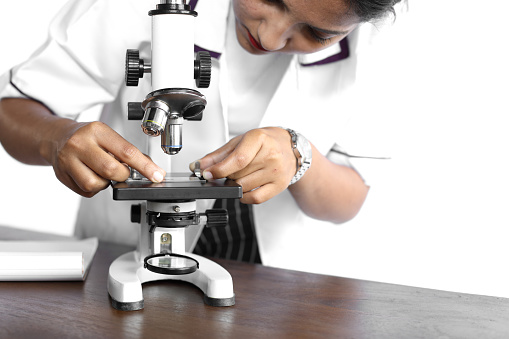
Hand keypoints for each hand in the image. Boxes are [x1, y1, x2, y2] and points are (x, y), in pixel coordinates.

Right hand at [49, 121, 165, 196]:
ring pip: (95, 184)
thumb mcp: (109, 136)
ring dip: (105, 183)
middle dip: (123, 175)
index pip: (127, 151)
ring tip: (102, 172)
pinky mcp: (61, 175)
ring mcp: (68, 160)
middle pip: (111, 170)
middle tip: (122, 171)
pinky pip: (86, 191)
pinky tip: (92, 175)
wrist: (56, 137)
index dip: (145, 166)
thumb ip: (128, 152)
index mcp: (97, 131)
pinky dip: (94, 188)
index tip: (157, 175)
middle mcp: (80, 144)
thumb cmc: (88, 137)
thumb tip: (150, 168)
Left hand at [190, 127, 295, 203]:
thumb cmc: (265, 142)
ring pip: (244, 187)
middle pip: (237, 174)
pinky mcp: (279, 186)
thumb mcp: (240, 141)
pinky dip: (244, 196)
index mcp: (259, 139)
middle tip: (227, 171)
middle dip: (226, 175)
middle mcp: (271, 155)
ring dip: (234, 185)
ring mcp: (276, 172)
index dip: (219, 169)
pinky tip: (244, 188)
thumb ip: (218, 155)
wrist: (290, 147)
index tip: (207, 173)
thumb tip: (199, 166)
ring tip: (239, 176)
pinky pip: (255, 198)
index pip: (237, 159)